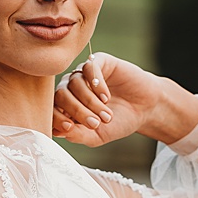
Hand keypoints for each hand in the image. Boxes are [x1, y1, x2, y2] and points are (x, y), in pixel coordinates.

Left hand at [52, 53, 197, 148]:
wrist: (145, 108)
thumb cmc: (120, 122)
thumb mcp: (98, 135)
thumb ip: (78, 135)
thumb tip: (58, 132)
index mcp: (67, 105)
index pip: (51, 108)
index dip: (56, 118)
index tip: (69, 128)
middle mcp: (72, 87)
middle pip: (61, 94)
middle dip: (77, 111)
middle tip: (95, 123)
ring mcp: (84, 74)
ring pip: (74, 82)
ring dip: (90, 101)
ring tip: (107, 115)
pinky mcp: (99, 62)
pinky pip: (88, 67)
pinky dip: (96, 83)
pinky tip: (106, 97)